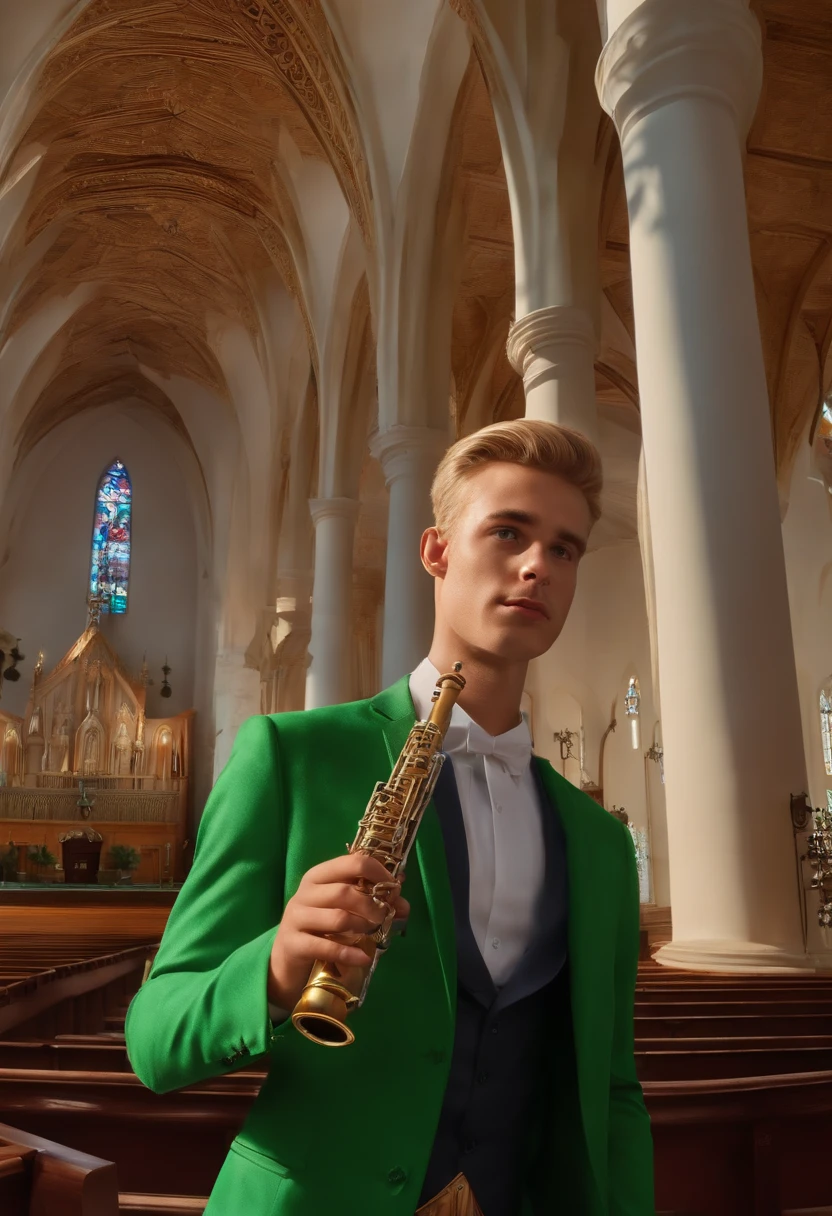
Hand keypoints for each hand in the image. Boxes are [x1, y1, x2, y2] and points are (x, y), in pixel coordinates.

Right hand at [267, 854, 408, 1010]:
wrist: (287, 959)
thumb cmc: (319, 927)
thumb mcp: (343, 909)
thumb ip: (371, 903)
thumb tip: (404, 905)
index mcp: (318, 876)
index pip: (352, 862)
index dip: (378, 873)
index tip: (394, 888)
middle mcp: (305, 893)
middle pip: (345, 892)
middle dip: (372, 905)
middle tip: (384, 916)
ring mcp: (296, 918)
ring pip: (338, 918)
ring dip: (363, 927)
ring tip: (373, 934)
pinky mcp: (294, 944)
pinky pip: (326, 946)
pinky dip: (350, 953)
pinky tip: (363, 957)